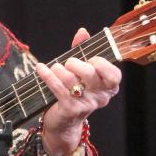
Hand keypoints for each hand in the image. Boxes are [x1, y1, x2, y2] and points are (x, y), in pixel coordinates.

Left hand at [35, 27, 121, 155]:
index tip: (90, 59)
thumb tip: (82, 32)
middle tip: (68, 63)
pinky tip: (41, 68)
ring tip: (55, 67)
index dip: (100, 64)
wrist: (64, 123)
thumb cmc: (75, 93)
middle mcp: (101, 98)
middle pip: (90, 73)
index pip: (114, 74)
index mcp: (109, 88)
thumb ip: (84, 51)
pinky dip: (47, 75)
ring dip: (59, 69)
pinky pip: (57, 88)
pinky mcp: (70, 110)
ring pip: (71, 80)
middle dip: (75, 63)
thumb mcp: (82, 72)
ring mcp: (86, 105)